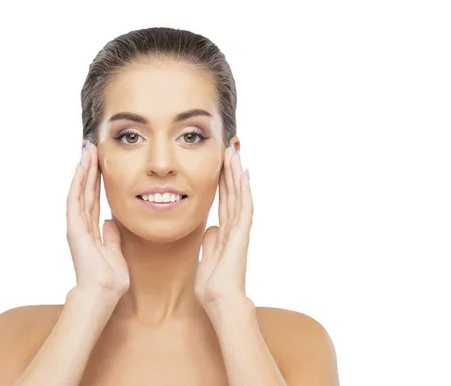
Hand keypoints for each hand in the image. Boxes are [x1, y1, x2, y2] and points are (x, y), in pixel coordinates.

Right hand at [66, 140, 129, 299]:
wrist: (102, 294)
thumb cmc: (109, 279)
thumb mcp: (115, 252)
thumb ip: (111, 237)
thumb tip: (110, 222)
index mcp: (91, 230)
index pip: (93, 199)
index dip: (95, 180)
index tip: (98, 163)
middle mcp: (81, 225)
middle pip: (85, 190)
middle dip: (88, 168)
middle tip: (91, 147)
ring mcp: (76, 226)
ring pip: (79, 191)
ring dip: (83, 170)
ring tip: (87, 150)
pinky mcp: (74, 228)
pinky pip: (76, 200)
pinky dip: (78, 183)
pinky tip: (81, 167)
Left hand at [194, 145, 252, 309]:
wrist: (220, 301)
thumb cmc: (213, 286)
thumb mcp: (207, 258)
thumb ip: (210, 242)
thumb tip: (211, 228)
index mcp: (226, 232)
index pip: (224, 201)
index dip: (223, 182)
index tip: (221, 164)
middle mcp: (235, 228)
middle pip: (233, 193)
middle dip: (231, 171)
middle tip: (230, 149)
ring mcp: (240, 230)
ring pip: (240, 195)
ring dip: (237, 174)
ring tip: (234, 153)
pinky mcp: (242, 234)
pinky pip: (244, 207)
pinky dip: (244, 189)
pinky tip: (243, 173)